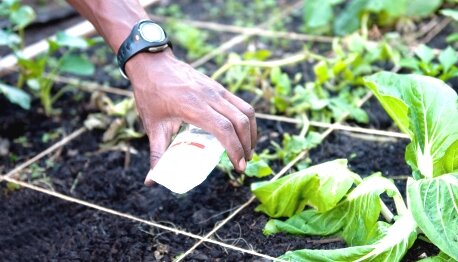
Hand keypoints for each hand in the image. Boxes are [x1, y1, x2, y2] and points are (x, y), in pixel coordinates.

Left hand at [125, 49, 256, 185]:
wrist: (152, 64)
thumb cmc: (151, 94)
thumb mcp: (153, 126)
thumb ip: (156, 154)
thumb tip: (150, 181)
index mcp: (194, 107)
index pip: (224, 129)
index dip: (235, 149)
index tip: (238, 166)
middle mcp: (210, 97)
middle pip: (240, 122)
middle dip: (246, 145)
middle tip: (243, 163)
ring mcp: (217, 90)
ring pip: (246, 111)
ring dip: (251, 132)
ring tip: (247, 150)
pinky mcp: (219, 87)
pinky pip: (241, 104)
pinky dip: (247, 120)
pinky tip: (243, 132)